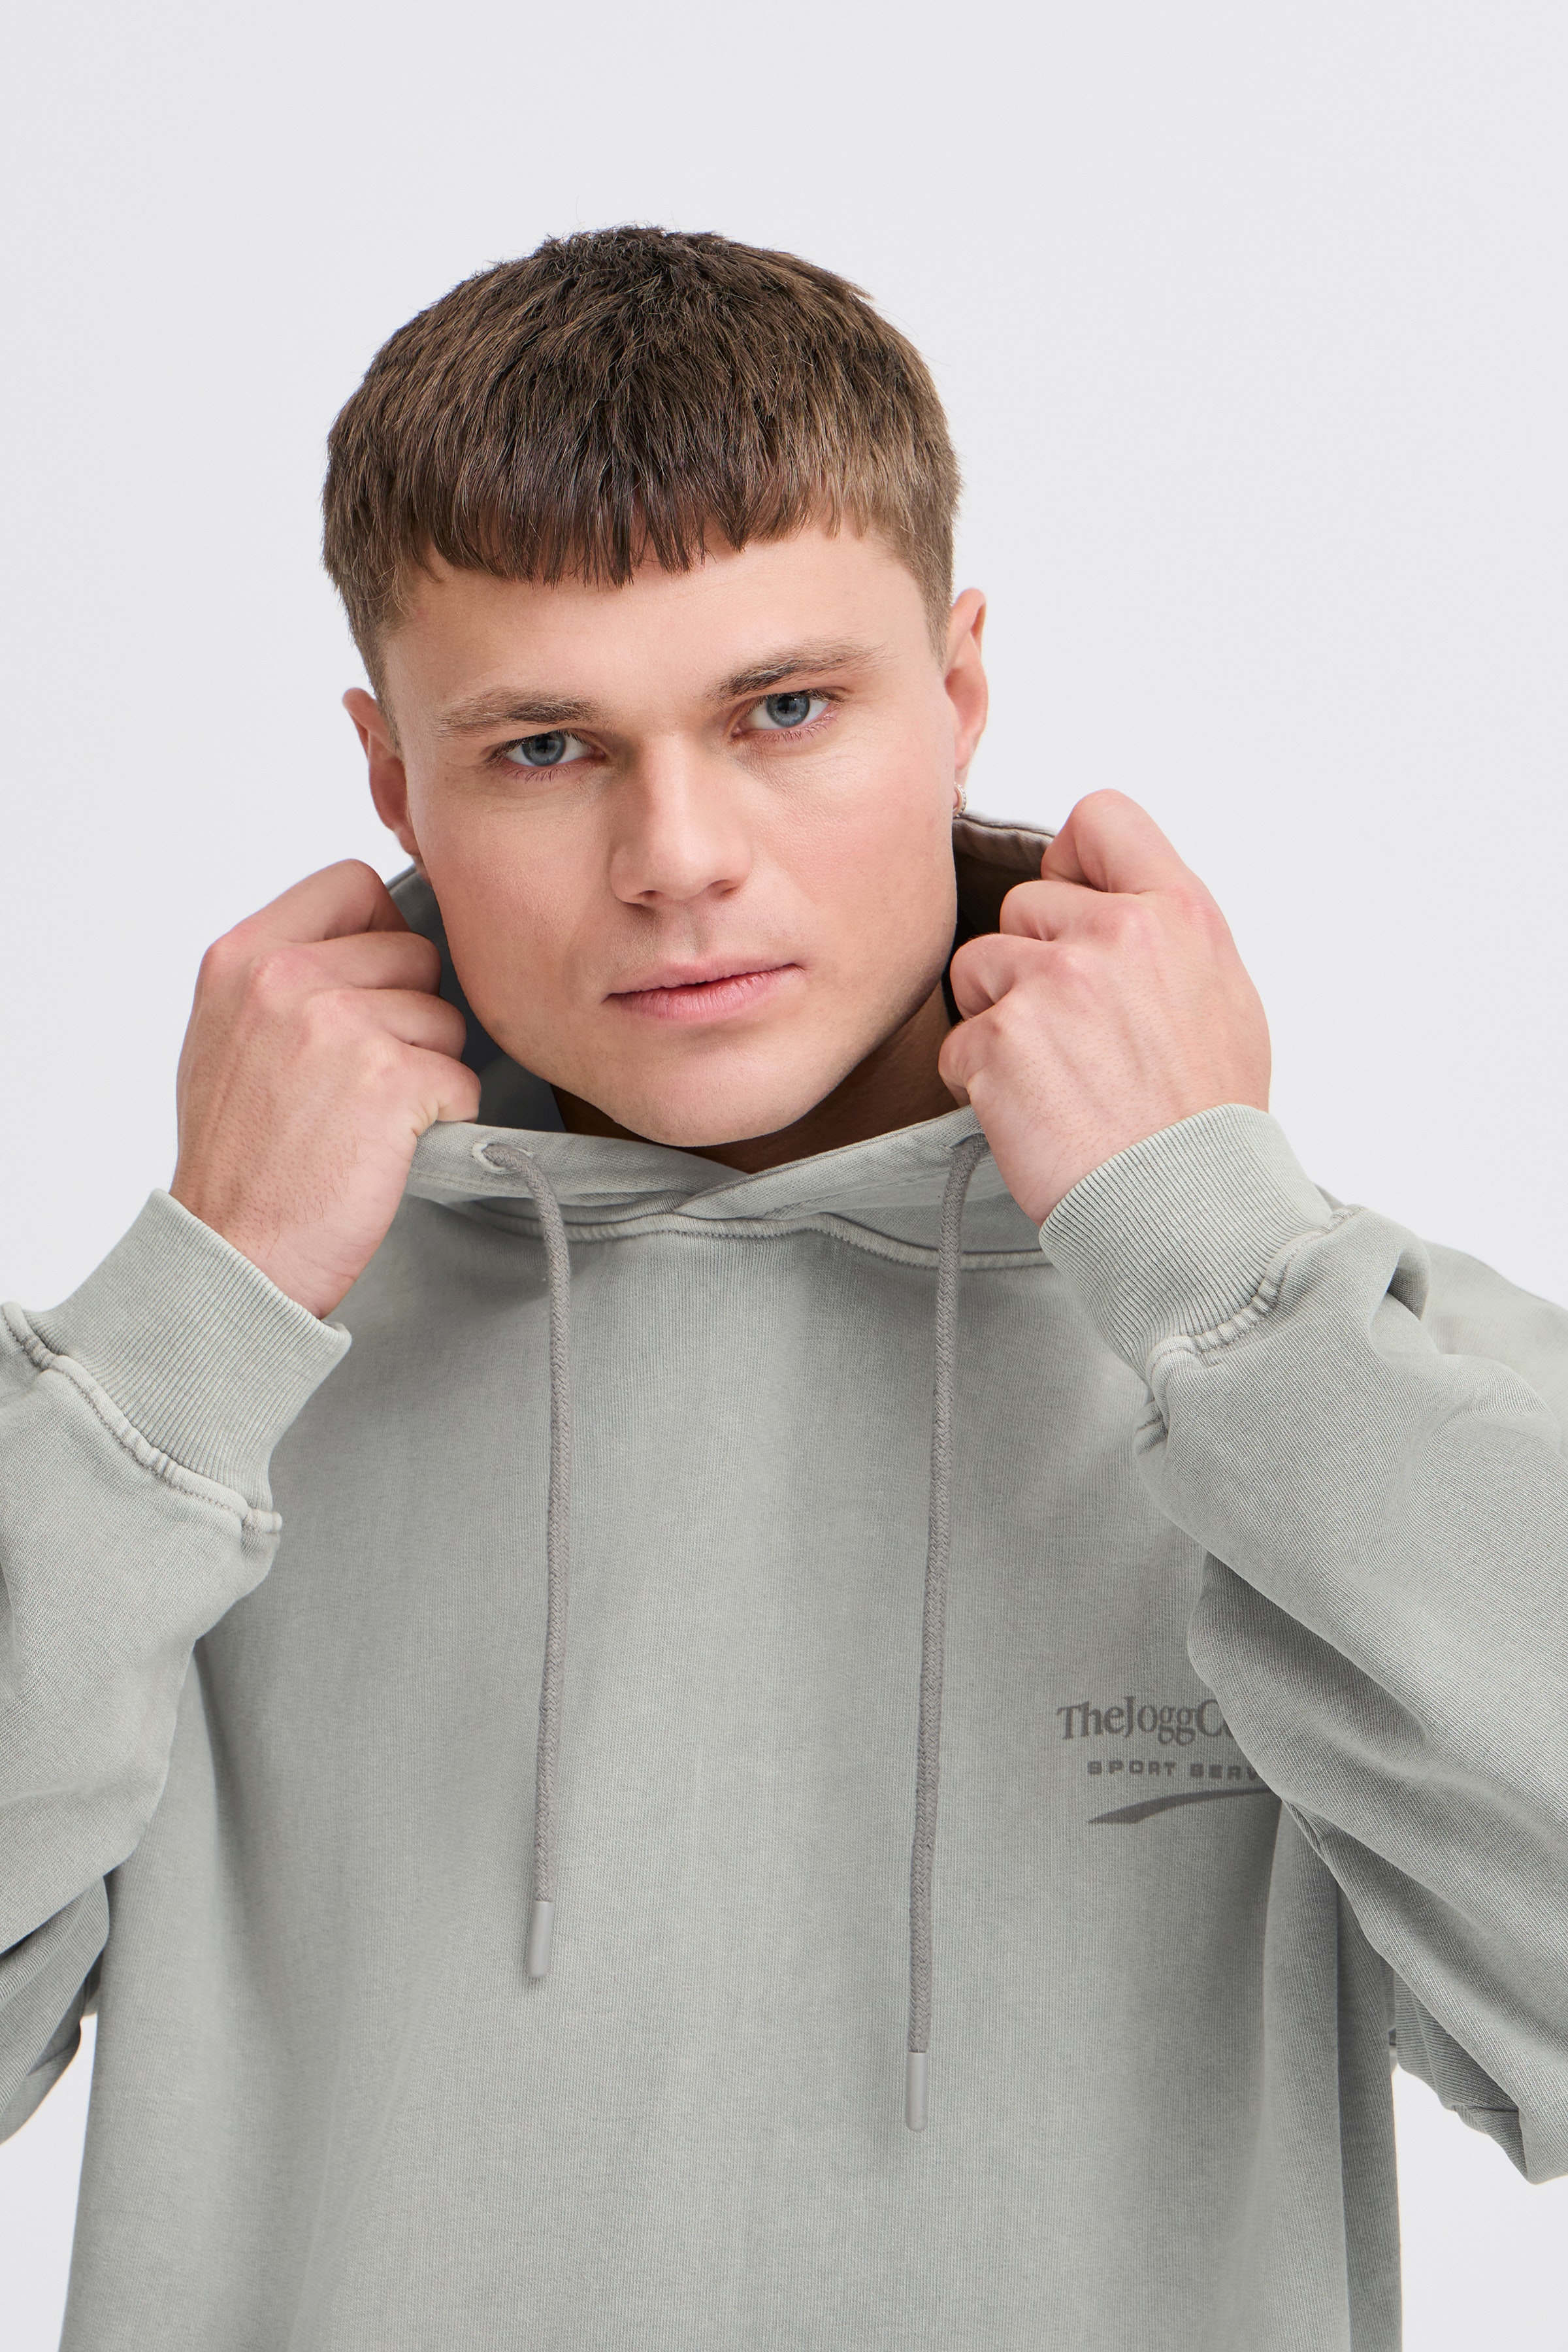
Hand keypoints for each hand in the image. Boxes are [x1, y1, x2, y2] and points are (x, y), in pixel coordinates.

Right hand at [170, 862, 480, 1315]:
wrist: (234, 1253)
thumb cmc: (241, 1158)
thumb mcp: (228, 1035)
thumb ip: (288, 975)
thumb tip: (372, 936)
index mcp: (242, 956)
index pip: (353, 884)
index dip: (384, 931)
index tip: (377, 984)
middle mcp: (285, 978)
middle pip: (413, 952)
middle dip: (411, 1013)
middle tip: (366, 1077)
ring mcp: (338, 1026)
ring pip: (445, 1017)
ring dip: (428, 1069)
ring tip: (370, 1119)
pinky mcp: (390, 1080)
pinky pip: (462, 1078)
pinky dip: (445, 1118)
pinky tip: (391, 1148)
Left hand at [940, 791, 1269, 1225]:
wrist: (1189, 1207)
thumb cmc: (1209, 1120)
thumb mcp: (1226, 998)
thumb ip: (1168, 937)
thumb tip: (1120, 908)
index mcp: (1179, 912)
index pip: (1100, 817)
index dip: (1072, 858)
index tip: (1073, 903)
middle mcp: (1114, 933)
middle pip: (1024, 904)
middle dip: (1030, 961)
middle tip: (1072, 1034)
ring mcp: (1051, 984)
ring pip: (978, 965)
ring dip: (998, 1017)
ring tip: (1052, 1076)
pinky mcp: (998, 1040)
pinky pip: (959, 1040)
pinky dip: (979, 1079)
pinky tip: (1032, 1113)